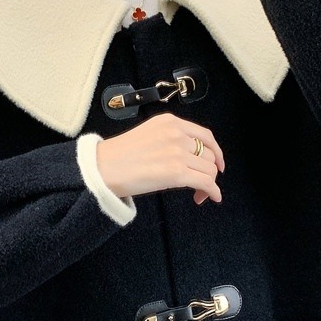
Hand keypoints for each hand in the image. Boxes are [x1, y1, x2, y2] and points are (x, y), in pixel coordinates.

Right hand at [96, 112, 225, 205]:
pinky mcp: (176, 172)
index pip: (205, 135)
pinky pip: (206, 182)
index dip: (216, 151)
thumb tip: (191, 160)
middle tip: (201, 185)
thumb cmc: (119, 156)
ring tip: (198, 194)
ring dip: (208, 184)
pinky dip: (213, 192)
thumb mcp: (149, 136)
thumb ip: (171, 140)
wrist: (102, 168)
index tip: (217, 163)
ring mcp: (177, 152)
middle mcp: (177, 133)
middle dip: (209, 171)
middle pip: (209, 154)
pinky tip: (212, 198)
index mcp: (170, 122)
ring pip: (209, 169)